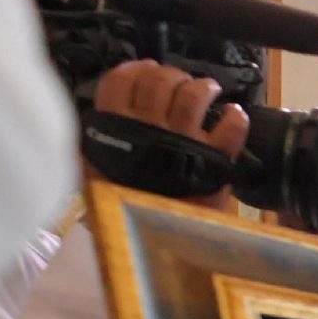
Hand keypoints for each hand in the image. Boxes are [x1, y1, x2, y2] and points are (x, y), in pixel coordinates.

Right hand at [89, 60, 248, 211]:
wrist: (153, 249)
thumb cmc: (120, 213)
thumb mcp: (91, 183)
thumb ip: (87, 159)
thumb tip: (82, 142)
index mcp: (114, 131)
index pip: (118, 82)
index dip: (135, 70)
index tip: (147, 69)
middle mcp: (148, 128)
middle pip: (159, 81)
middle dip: (172, 75)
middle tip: (180, 83)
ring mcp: (183, 141)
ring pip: (193, 95)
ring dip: (204, 87)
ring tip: (209, 90)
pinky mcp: (214, 159)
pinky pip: (230, 130)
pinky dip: (235, 118)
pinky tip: (234, 114)